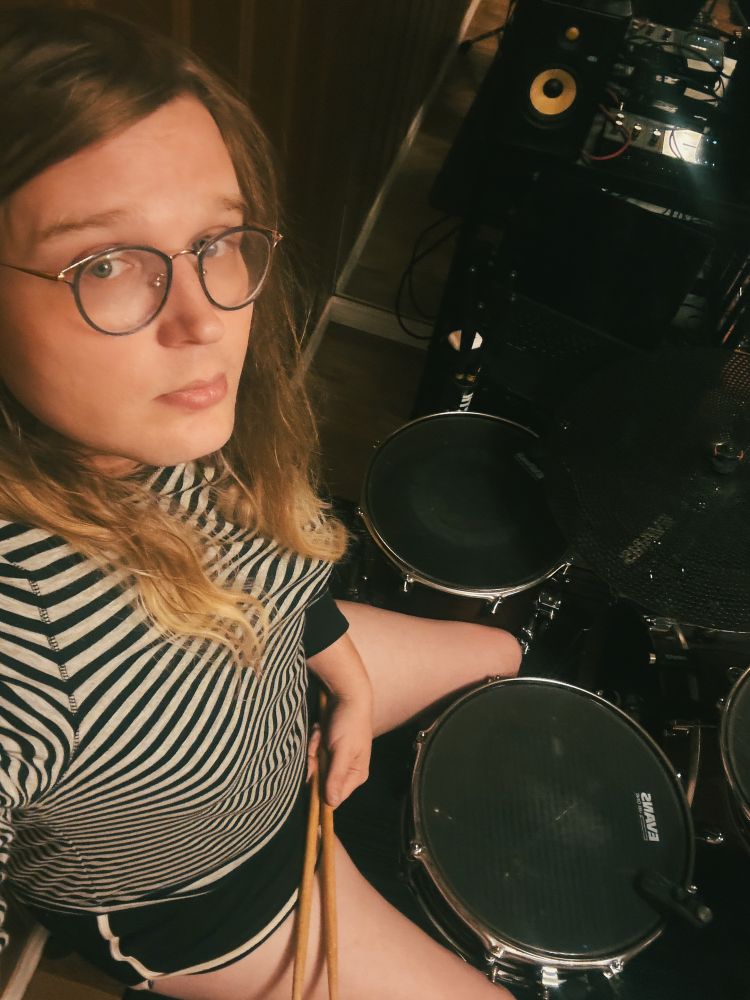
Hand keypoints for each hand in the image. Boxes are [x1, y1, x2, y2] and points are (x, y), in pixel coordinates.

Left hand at [307, 692, 372, 807]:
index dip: (320, 789)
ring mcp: (336, 759)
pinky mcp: (327, 748)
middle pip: (320, 781)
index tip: (315, 771)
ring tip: (321, 734)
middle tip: (320, 745)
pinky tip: (319, 730)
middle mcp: (347, 771)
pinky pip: (313, 754)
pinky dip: (313, 742)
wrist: (347, 695)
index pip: (334, 797)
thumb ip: (336, 777)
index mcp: (356, 775)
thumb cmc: (349, 724)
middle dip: (315, 763)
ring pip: (314, 767)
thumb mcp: (341, 751)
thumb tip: (331, 805)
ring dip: (313, 750)